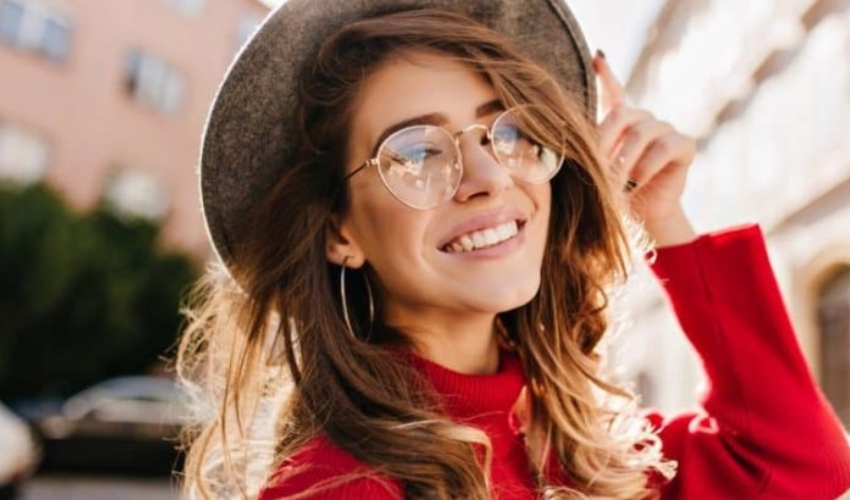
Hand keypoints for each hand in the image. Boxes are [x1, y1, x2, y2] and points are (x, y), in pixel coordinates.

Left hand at [594, 51, 696, 246]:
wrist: (644, 217)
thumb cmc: (615, 194)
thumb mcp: (595, 172)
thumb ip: (585, 151)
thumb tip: (561, 135)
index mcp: (621, 122)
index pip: (613, 92)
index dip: (606, 74)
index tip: (595, 58)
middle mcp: (643, 119)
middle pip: (620, 115)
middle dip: (603, 144)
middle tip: (595, 170)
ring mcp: (665, 129)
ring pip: (640, 134)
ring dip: (623, 162)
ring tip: (615, 183)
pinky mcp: (684, 145)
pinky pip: (663, 148)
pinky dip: (646, 167)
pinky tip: (638, 181)